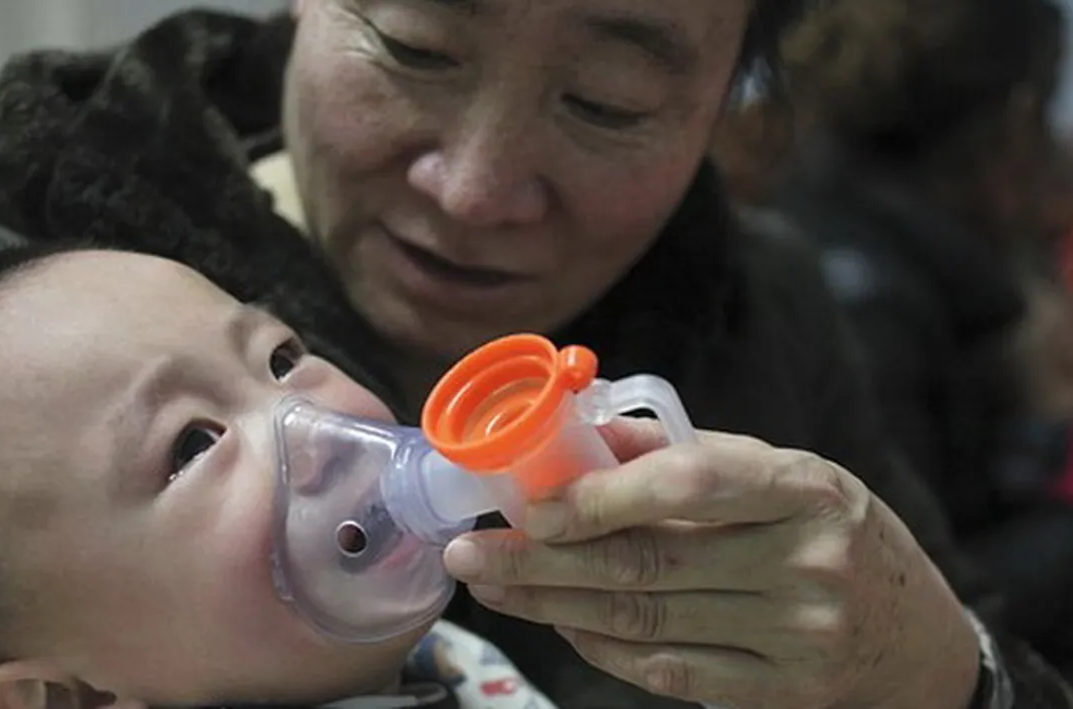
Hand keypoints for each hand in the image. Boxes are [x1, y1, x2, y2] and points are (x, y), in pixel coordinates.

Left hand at [443, 418, 980, 708]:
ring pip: (644, 619)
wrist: (918, 639)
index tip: (531, 504)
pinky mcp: (779, 692)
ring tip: (495, 585)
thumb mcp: (785, 473)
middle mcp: (806, 562)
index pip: (692, 484)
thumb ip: (687, 453)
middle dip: (542, 559)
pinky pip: (666, 670)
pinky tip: (557, 621)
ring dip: (553, 603)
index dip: (602, 495)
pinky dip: (600, 645)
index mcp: (805, 488)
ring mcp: (796, 635)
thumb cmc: (836, 533)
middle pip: (647, 562)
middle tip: (473, 552)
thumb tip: (583, 435)